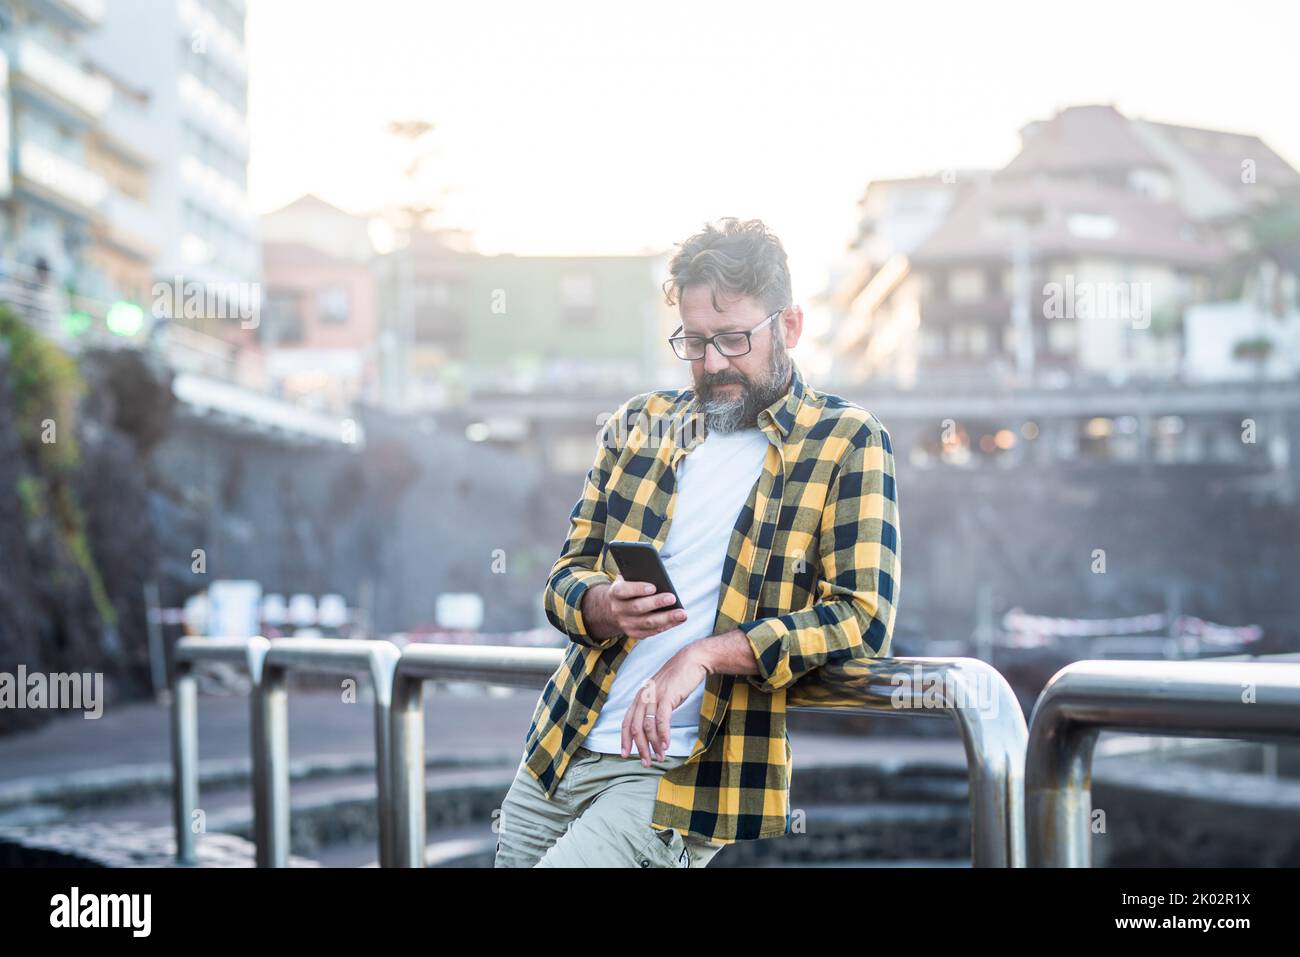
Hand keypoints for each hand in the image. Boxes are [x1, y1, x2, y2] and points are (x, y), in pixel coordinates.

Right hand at [588, 575, 686, 639]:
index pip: (624, 591)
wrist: (614, 610)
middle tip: (672, 598)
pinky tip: (678, 620)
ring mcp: (625, 623)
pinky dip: (666, 626)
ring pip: (647, 622)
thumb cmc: (628, 589)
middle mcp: (618, 609)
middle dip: (656, 603)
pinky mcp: (634, 633)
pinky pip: (652, 632)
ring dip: (666, 618)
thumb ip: (638, 576)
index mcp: (615, 593)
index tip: (653, 587)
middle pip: (637, 607)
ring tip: (682, 613)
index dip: (638, 589)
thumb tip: (657, 574)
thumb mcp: (628, 579)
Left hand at [621, 645, 708, 764]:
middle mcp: (643, 697)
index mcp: (639, 697)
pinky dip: (663, 735)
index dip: (625, 739)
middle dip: (640, 748)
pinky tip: (666, 745)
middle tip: (646, 762)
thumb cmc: (677, 679)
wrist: (691, 661)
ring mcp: (654, 696)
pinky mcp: (667, 697)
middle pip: (635, 728)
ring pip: (647, 726)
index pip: (626, 722)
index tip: (625, 755)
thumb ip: (652, 706)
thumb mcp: (659, 693)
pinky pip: (661, 720)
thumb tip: (650, 728)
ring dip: (653, 745)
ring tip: (660, 757)